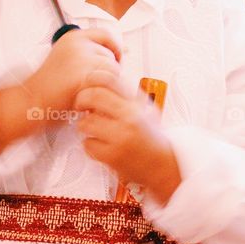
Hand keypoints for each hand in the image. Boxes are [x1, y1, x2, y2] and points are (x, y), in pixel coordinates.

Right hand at [23, 28, 121, 124]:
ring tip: (90, 92)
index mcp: (72, 37)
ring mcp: (80, 58)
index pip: (106, 34)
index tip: (117, 58)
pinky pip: (108, 82)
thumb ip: (90, 53)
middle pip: (111, 54)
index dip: (115, 47)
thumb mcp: (68, 60)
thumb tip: (122, 51)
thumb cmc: (48, 86)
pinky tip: (89, 97)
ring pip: (112, 69)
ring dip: (106, 84)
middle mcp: (77, 44)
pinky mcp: (83, 75)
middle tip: (95, 85)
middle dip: (108, 71)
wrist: (31, 101)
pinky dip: (102, 92)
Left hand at [72, 74, 181, 203]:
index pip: (108, 78)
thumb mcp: (144, 109)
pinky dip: (90, 144)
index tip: (87, 87)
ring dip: (84, 125)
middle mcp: (130, 117)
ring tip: (93, 128)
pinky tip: (100, 144)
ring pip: (85, 122)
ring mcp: (121, 137)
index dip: (91, 80)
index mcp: (137, 103)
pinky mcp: (113, 156)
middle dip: (80, 101)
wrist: (163, 165)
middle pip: (92, 96)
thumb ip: (125, 95)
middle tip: (81, 106)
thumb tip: (98, 80)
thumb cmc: (151, 137)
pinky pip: (87, 144)